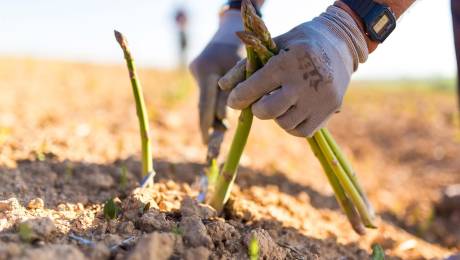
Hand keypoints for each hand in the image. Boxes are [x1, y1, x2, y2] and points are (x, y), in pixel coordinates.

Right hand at [189, 10, 241, 143]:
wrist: (234, 25)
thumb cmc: (246, 47)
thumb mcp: (245, 69)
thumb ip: (236, 92)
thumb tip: (225, 119)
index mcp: (207, 69)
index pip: (205, 103)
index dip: (206, 124)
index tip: (207, 142)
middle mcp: (198, 70)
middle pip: (203, 104)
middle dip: (208, 125)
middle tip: (209, 147)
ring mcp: (196, 69)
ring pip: (206, 99)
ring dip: (212, 116)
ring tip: (214, 138)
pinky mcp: (199, 69)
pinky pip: (208, 92)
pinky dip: (215, 104)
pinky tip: (218, 119)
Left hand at [219, 6, 367, 136]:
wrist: (340, 42)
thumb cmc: (298, 42)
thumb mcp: (273, 45)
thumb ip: (247, 65)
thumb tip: (222, 86)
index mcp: (288, 62)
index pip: (255, 87)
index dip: (239, 97)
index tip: (234, 100)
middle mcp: (305, 82)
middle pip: (268, 111)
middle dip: (257, 109)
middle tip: (259, 101)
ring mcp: (320, 98)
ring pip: (285, 124)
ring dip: (276, 116)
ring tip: (281, 101)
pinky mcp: (331, 109)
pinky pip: (302, 131)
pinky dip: (292, 125)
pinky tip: (292, 110)